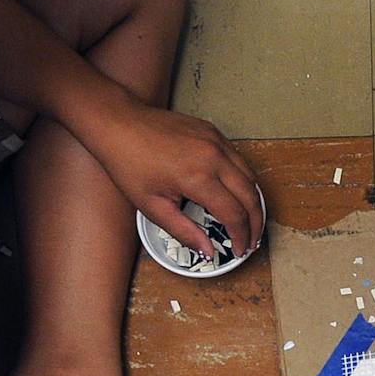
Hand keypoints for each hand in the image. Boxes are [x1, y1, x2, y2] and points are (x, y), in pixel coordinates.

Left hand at [77, 98, 265, 256]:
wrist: (119, 124)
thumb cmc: (129, 163)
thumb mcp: (152, 206)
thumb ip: (185, 232)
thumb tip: (208, 251)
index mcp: (198, 177)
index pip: (234, 214)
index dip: (241, 237)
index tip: (239, 250)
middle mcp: (214, 157)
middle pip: (251, 196)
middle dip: (255, 222)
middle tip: (252, 240)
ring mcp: (216, 141)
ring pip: (250, 176)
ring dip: (253, 201)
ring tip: (249, 220)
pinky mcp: (213, 132)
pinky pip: (238, 159)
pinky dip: (243, 180)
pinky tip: (236, 194)